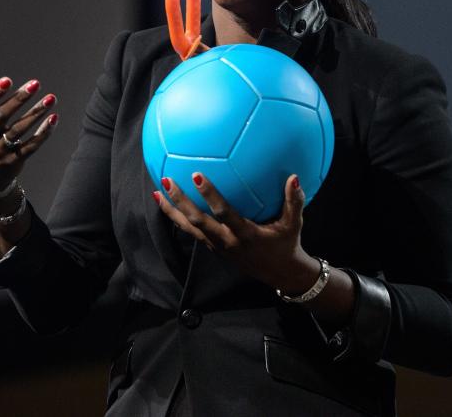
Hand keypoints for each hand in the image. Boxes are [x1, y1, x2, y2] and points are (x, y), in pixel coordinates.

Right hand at [0, 56, 58, 191]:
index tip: (7, 80)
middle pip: (3, 116)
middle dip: (19, 99)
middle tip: (36, 83)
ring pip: (19, 131)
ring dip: (36, 113)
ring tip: (52, 98)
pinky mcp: (14, 160)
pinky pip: (31, 146)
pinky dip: (43, 133)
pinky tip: (54, 119)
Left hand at [153, 173, 320, 293]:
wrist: (280, 274)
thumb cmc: (287, 244)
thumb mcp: (294, 225)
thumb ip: (294, 201)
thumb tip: (294, 177)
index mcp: (245, 234)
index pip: (223, 213)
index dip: (209, 195)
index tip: (196, 176)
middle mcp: (226, 241)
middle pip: (197, 221)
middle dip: (180, 202)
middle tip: (167, 181)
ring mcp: (217, 246)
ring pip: (189, 228)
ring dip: (172, 211)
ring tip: (157, 192)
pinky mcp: (213, 248)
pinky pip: (192, 232)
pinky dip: (178, 218)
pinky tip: (169, 204)